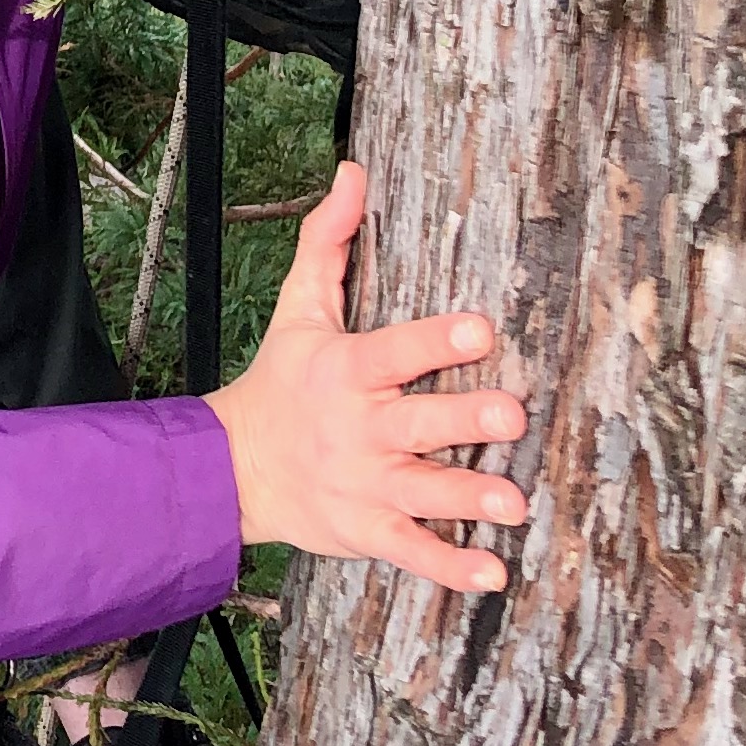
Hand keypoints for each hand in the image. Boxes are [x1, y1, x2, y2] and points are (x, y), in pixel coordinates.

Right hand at [209, 163, 529, 597]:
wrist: (231, 469)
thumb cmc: (281, 382)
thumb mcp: (300, 310)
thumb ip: (328, 242)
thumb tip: (353, 172)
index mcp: (346, 371)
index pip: (396, 350)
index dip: (437, 340)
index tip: (482, 328)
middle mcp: (358, 430)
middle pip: (418, 423)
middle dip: (465, 418)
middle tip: (512, 413)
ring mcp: (364, 485)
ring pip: (422, 492)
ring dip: (468, 498)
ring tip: (514, 503)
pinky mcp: (366, 531)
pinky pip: (411, 552)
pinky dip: (449, 567)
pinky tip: (493, 573)